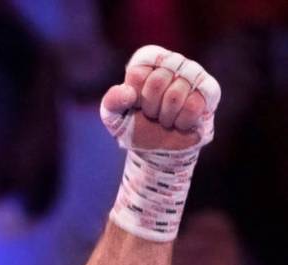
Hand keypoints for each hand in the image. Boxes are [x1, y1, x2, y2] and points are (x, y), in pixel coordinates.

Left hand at [101, 45, 220, 150]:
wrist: (155, 146)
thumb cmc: (134, 124)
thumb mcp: (114, 115)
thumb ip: (113, 101)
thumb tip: (128, 93)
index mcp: (147, 61)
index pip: (137, 74)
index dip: (134, 97)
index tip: (136, 104)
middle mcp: (172, 61)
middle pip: (158, 81)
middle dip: (150, 108)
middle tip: (152, 114)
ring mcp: (193, 74)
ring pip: (176, 94)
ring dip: (165, 117)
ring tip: (165, 118)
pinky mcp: (209, 90)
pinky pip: (193, 105)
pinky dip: (181, 122)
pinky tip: (179, 123)